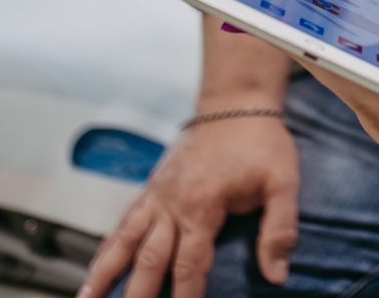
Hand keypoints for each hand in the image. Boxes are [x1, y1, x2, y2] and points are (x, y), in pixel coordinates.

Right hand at [77, 114, 298, 297]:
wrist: (236, 101)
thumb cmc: (260, 141)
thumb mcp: (283, 183)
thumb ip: (279, 230)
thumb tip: (277, 275)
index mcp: (203, 206)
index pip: (191, 264)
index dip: (186, 297)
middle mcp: (172, 203)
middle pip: (150, 259)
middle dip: (138, 294)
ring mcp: (158, 195)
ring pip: (125, 241)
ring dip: (105, 273)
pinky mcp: (152, 187)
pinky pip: (124, 222)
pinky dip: (108, 247)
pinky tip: (95, 267)